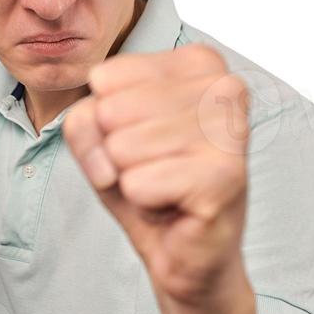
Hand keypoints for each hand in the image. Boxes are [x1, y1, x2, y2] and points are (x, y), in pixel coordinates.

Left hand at [62, 43, 251, 311]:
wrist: (186, 251)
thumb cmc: (149, 183)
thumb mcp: (101, 137)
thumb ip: (85, 118)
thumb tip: (112, 144)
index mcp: (200, 62)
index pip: (105, 78)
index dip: (104, 121)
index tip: (142, 144)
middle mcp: (224, 86)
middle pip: (111, 111)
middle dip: (116, 154)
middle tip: (155, 172)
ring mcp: (229, 130)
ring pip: (122, 147)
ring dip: (133, 181)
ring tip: (166, 188)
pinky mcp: (224, 176)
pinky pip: (136, 184)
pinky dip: (144, 205)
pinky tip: (175, 208)